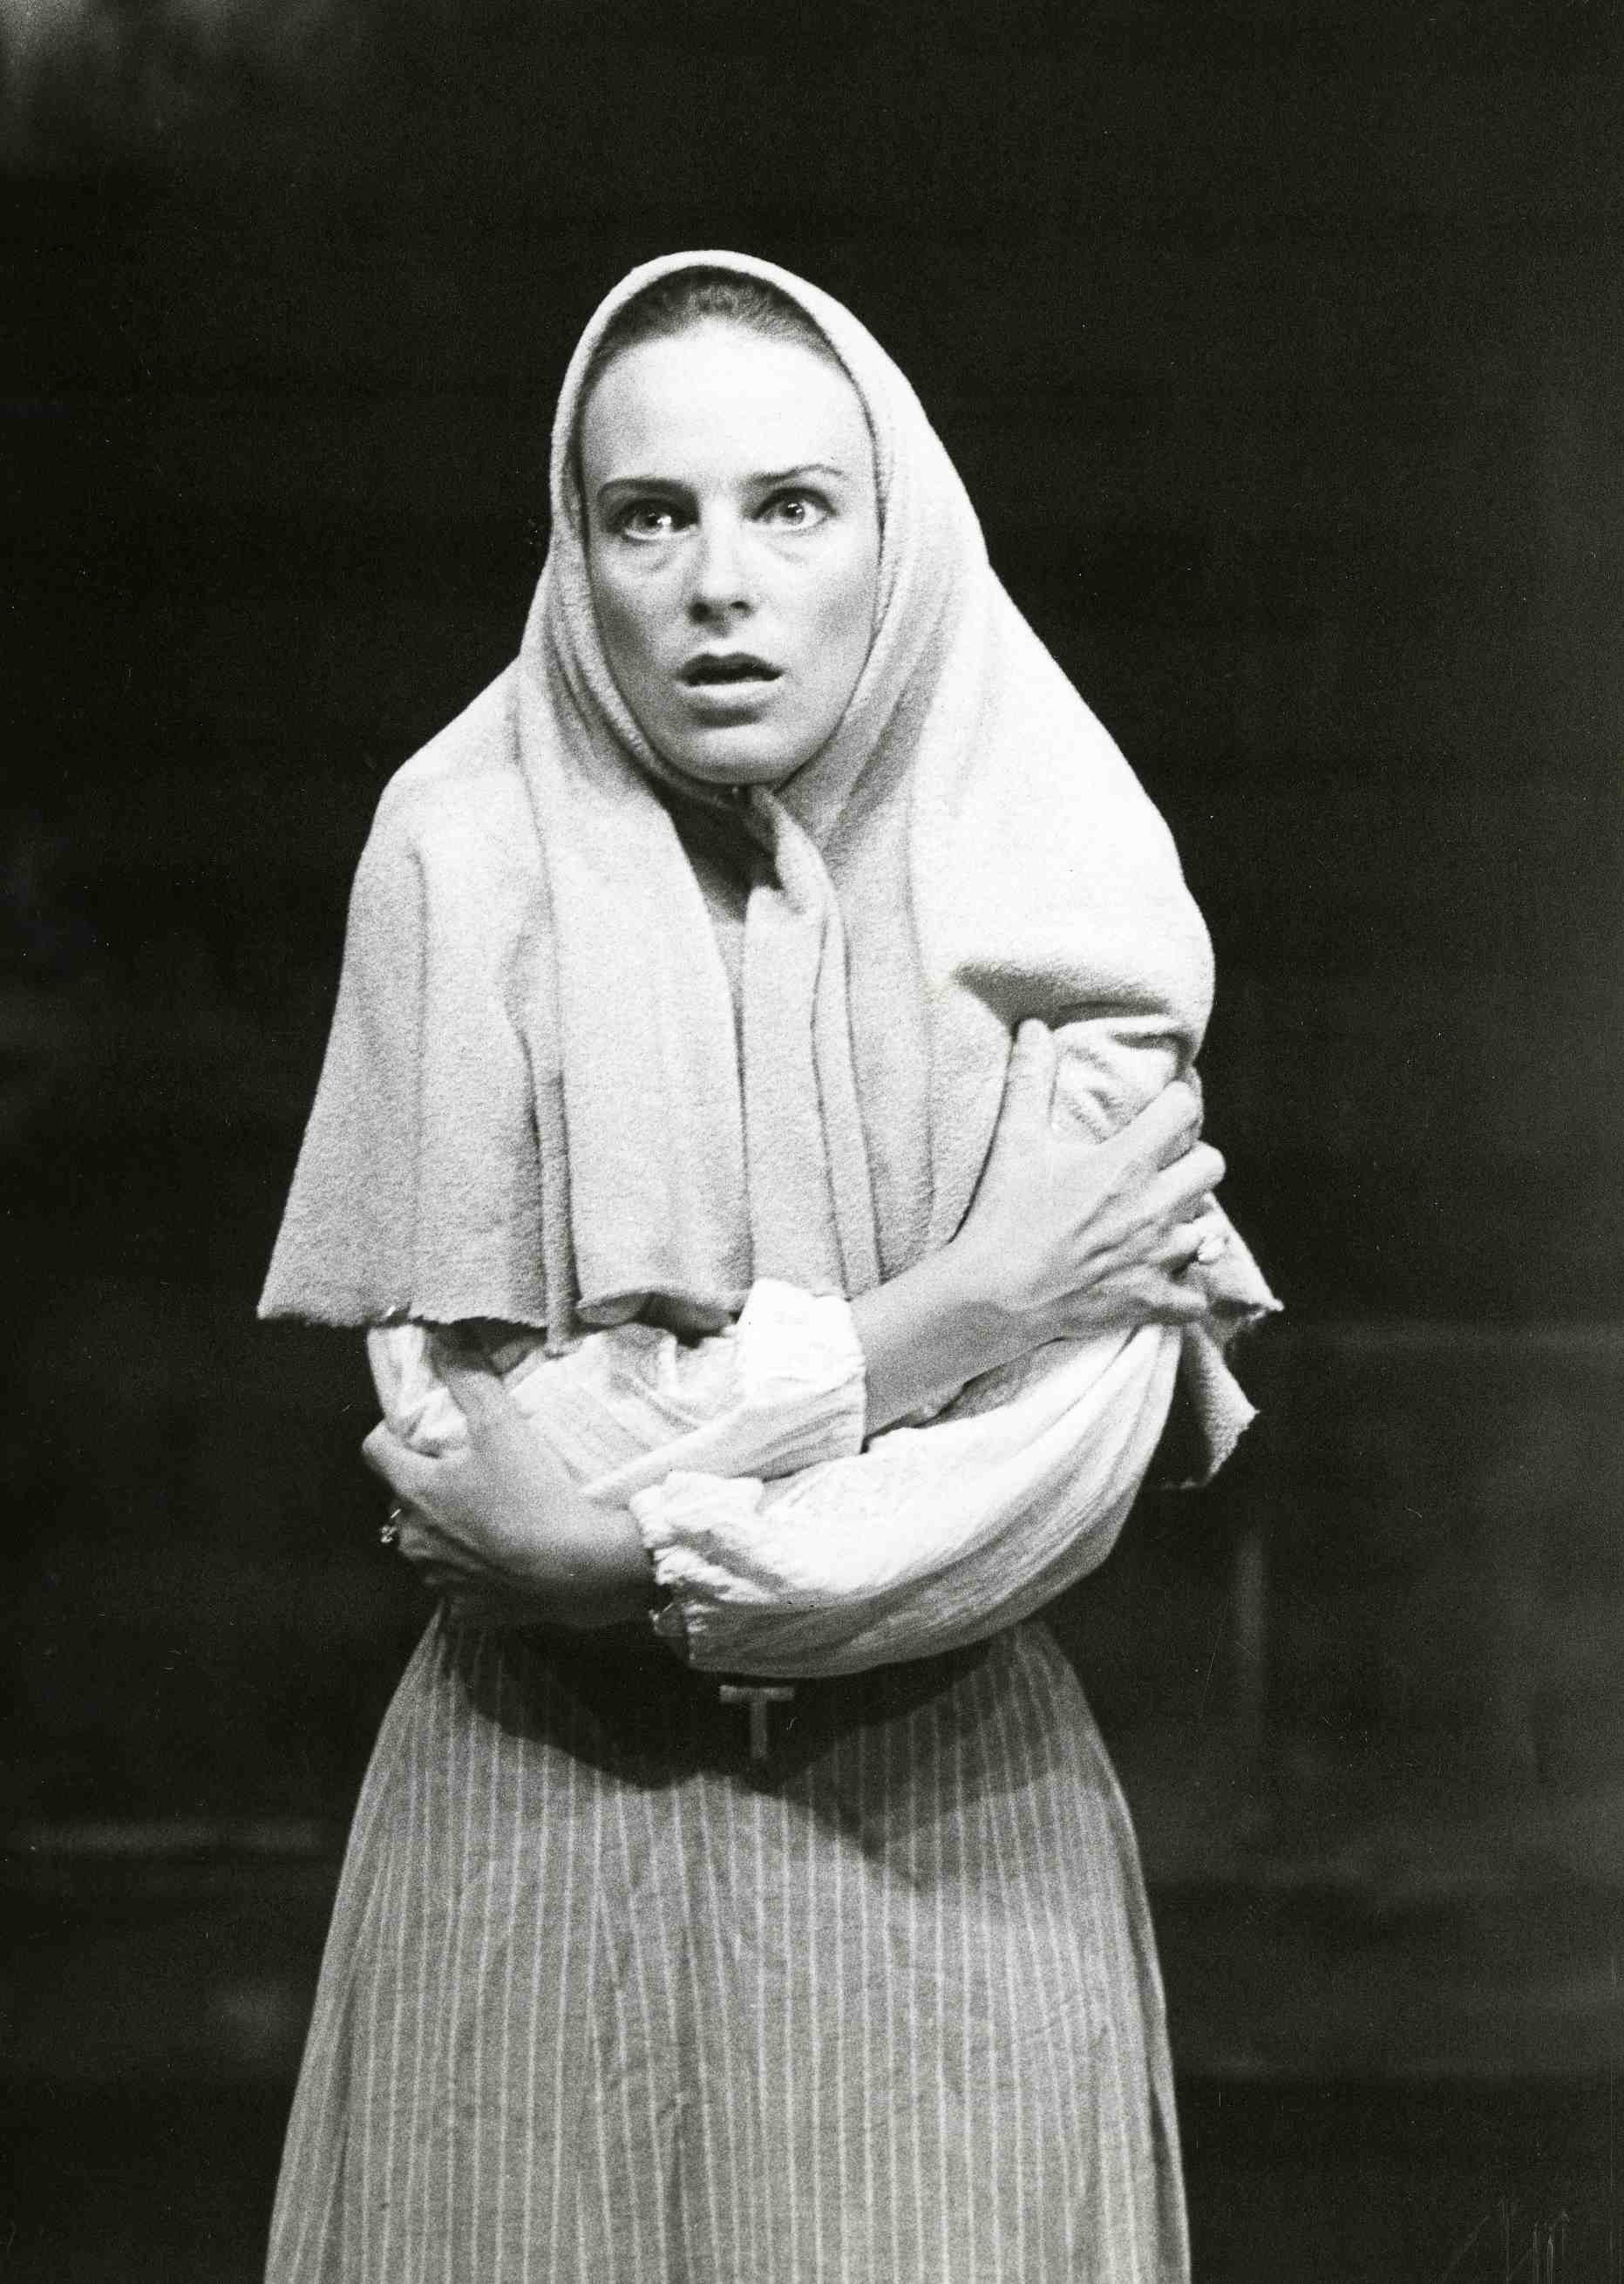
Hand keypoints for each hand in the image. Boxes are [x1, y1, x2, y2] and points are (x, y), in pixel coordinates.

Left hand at [363, 1334, 653, 1628]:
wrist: (579, 1568)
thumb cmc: (534, 1494)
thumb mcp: (503, 1425)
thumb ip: (469, 1378)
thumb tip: (442, 1337)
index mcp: (415, 1490)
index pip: (375, 1449)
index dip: (393, 1433)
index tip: (422, 1429)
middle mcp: (413, 1539)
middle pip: (406, 1497)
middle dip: (430, 1482)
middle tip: (474, 1469)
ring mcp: (438, 1579)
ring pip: (432, 1543)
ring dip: (451, 1528)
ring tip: (496, 1514)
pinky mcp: (466, 1610)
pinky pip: (460, 1583)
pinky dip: (476, 1569)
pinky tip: (507, 1556)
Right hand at [951, 1021, 1226, 1343]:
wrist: (993, 1296)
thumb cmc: (1003, 1217)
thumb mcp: (1015, 1143)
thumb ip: (1030, 1081)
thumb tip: (1034, 1029)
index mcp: (1125, 1164)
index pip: (1185, 1110)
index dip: (1180, 1100)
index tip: (1169, 1102)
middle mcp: (1153, 1208)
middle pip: (1212, 1165)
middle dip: (1191, 1158)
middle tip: (1164, 1164)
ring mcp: (1158, 1257)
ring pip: (1211, 1228)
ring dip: (1189, 1220)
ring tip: (1161, 1220)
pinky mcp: (1153, 1301)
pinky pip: (1198, 1294)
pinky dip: (1188, 1286)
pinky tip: (1166, 1275)